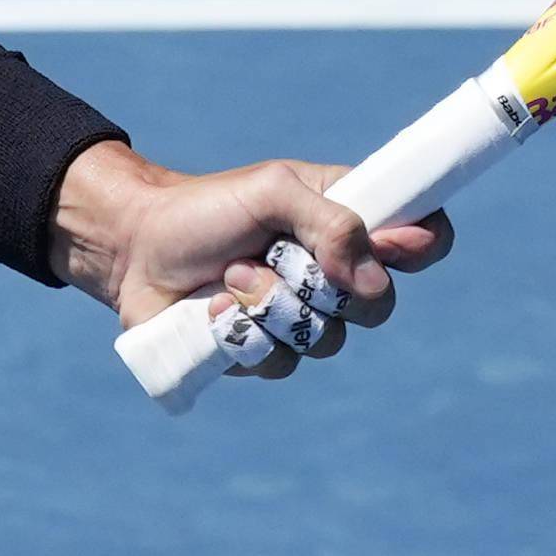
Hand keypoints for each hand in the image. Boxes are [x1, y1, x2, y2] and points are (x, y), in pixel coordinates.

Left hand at [49, 143, 452, 379]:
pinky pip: (281, 362)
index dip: (418, 246)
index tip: (389, 243)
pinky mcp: (265, 353)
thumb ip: (330, 220)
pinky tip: (214, 309)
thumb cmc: (203, 209)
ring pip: (327, 339)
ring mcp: (303, 317)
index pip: (421, 237)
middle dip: (324, 284)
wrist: (133, 248)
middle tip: (276, 255)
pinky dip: (244, 334)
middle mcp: (335, 273)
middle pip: (380, 305)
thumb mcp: (271, 192)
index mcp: (347, 220)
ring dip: (272, 305)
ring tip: (230, 275)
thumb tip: (371, 277)